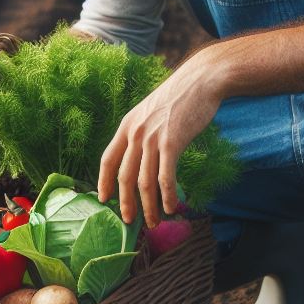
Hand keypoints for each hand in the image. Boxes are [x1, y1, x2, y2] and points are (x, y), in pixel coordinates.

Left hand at [98, 50, 223, 228]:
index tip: (103, 199)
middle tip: (130, 221)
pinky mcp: (172, 142)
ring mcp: (153, 138)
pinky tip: (172, 207)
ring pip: (144, 182)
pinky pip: (165, 178)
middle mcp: (135, 133)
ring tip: (154, 222)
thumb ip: (142, 131)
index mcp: (127, 125)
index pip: (107, 159)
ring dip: (148, 207)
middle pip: (124, 176)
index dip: (103, 182)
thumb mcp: (151, 111)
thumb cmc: (179, 97)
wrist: (200, 81)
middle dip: (126, 203)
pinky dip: (167, 196)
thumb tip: (141, 156)